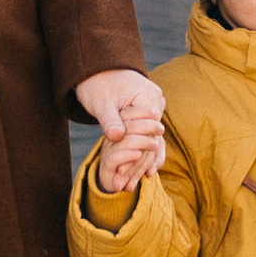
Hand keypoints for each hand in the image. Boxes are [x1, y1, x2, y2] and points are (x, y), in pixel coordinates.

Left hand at [77, 67, 165, 189]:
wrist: (98, 70)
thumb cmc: (98, 84)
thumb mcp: (102, 103)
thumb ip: (111, 121)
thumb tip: (117, 137)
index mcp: (149, 97)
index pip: (147, 131)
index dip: (136, 153)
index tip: (122, 172)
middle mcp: (157, 102)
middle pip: (151, 139)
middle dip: (138, 163)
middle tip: (125, 186)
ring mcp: (154, 108)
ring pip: (151, 141)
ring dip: (140, 163)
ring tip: (130, 185)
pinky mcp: (147, 114)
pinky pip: (148, 137)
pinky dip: (143, 154)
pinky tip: (142, 175)